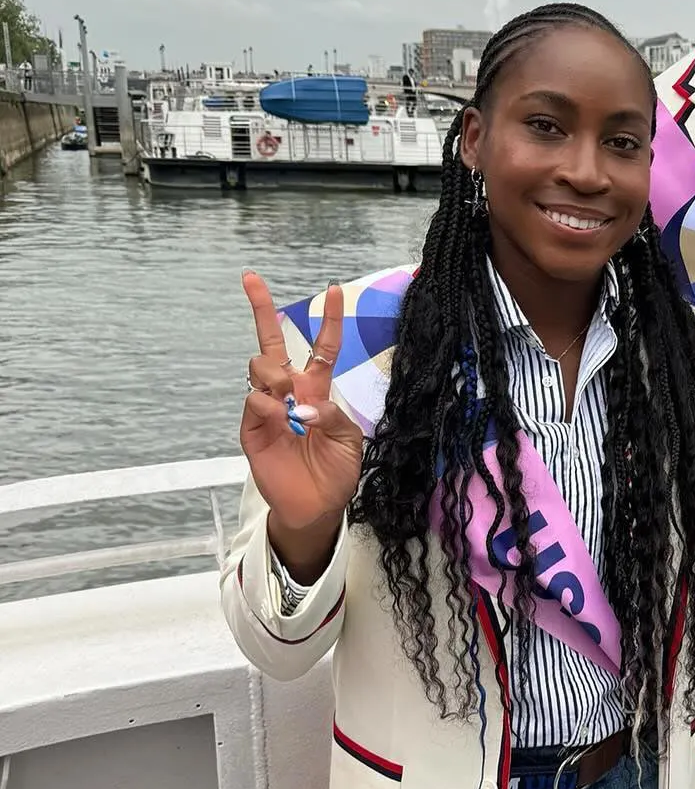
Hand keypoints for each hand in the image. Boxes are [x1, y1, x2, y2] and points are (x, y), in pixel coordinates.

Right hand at [240, 273, 361, 573]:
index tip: (332, 290)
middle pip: (272, 344)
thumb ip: (335, 416)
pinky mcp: (252, 429)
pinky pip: (254, 401)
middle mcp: (289, 394)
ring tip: (289, 395)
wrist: (316, 507)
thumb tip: (309, 403)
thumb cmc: (335, 472)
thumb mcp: (349, 441)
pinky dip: (267, 403)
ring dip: (275, 371)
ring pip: (260, 367)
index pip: (321, 349)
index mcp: (316, 391)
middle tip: (252, 281)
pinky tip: (281, 415)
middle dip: (261, 309)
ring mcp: (267, 409)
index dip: (328, 321)